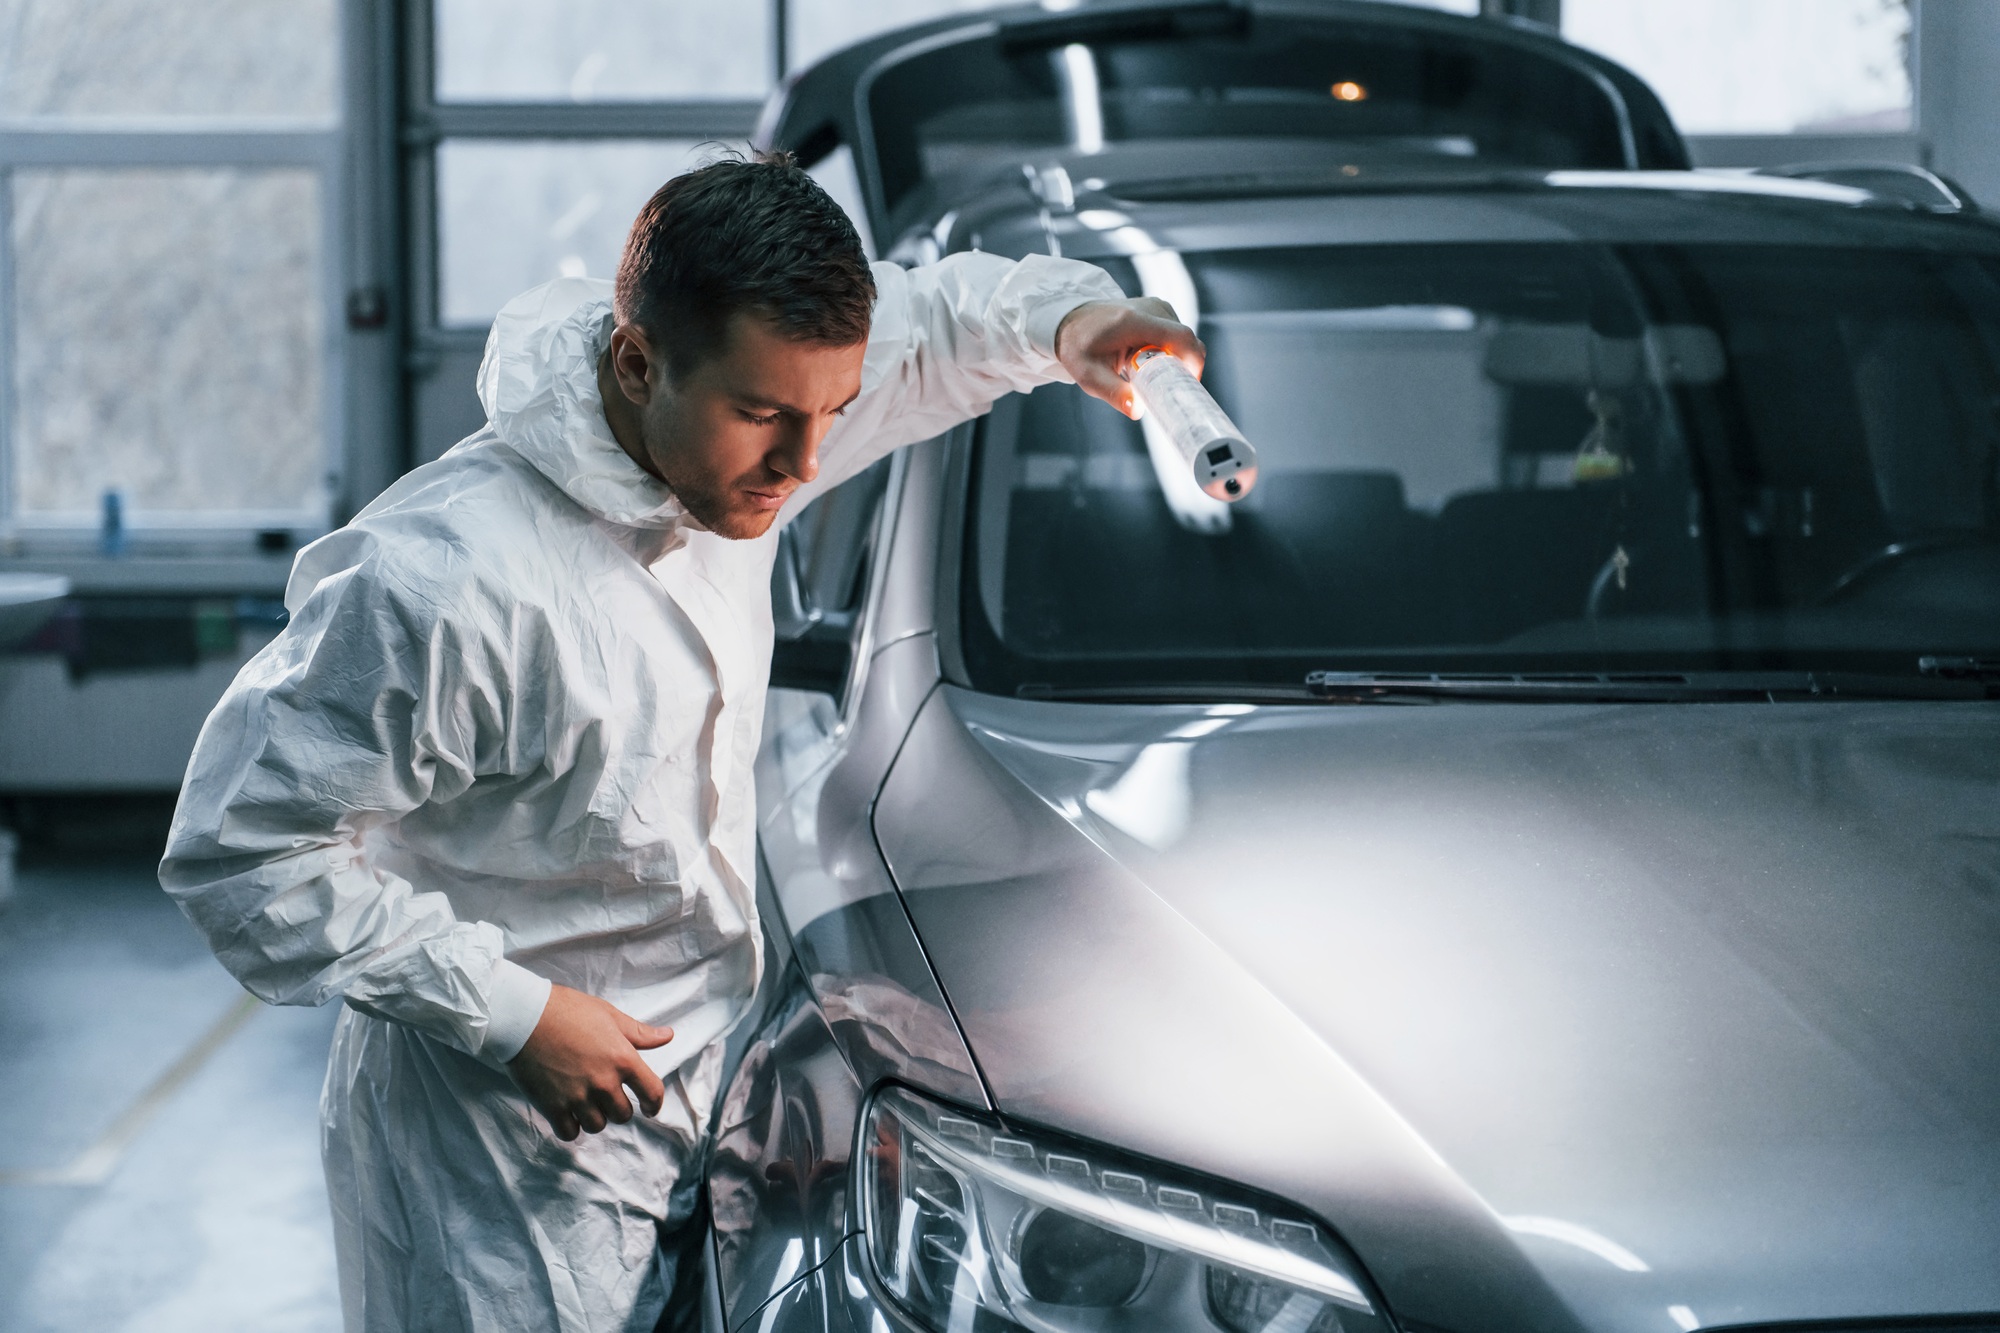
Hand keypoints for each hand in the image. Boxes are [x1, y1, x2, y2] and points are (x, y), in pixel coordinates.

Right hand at [508, 984, 672, 1140]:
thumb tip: (667, 1036)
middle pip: (623, 1114)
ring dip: (595, 1117)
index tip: (650, 1109)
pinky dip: (571, 1126)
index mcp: (623, 1059)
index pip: (652, 1093)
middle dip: (619, 1107)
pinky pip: (569, 1132)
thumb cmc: (568, 1010)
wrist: (525, 1016)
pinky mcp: (552, 1106)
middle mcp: (604, 1082)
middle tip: (608, 1097)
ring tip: (586, 1103)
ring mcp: (578, 1097)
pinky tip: (568, 1113)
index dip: (655, 1104)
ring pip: (598, 1125)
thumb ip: (639, 1033)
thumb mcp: (609, 1015)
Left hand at [1054, 297, 1205, 418]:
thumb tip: (1136, 410)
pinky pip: (1178, 335)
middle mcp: (1151, 308)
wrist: (1072, 321)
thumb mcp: (1089, 375)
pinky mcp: (1161, 309)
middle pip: (1187, 341)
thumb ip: (1113, 393)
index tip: (1187, 386)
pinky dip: (1172, 351)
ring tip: (1149, 373)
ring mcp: (1158, 306)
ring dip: (1176, 360)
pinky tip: (1151, 361)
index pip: (1181, 337)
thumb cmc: (1080, 348)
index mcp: (1135, 321)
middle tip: (1162, 388)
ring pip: (1184, 340)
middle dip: (1183, 367)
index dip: (1193, 363)